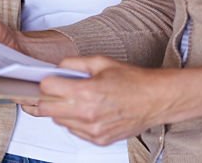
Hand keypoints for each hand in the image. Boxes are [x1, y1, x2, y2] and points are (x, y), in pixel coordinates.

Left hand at [34, 56, 169, 145]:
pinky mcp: (99, 139)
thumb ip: (74, 63)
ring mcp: (93, 130)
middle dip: (45, 98)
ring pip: (59, 121)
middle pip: (46, 109)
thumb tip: (58, 66)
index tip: (47, 79)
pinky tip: (86, 111)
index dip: (45, 81)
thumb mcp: (101, 62)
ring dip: (61, 110)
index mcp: (86, 92)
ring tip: (74, 99)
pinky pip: (74, 131)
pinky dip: (74, 121)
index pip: (47, 89)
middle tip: (51, 91)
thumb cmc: (133, 81)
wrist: (156, 100)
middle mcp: (87, 114)